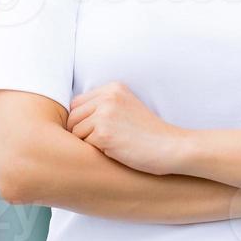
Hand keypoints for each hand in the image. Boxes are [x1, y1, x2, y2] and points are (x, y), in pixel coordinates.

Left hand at [66, 82, 185, 175]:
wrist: (171, 147)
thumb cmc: (149, 134)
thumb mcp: (128, 107)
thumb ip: (103, 105)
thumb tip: (69, 119)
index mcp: (113, 88)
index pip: (77, 104)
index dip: (83, 120)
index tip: (98, 131)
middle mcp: (108, 96)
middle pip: (73, 117)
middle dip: (82, 132)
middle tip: (104, 142)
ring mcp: (105, 114)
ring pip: (75, 132)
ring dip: (88, 143)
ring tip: (112, 146)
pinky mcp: (103, 133)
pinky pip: (83, 145)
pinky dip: (96, 152)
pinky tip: (115, 152)